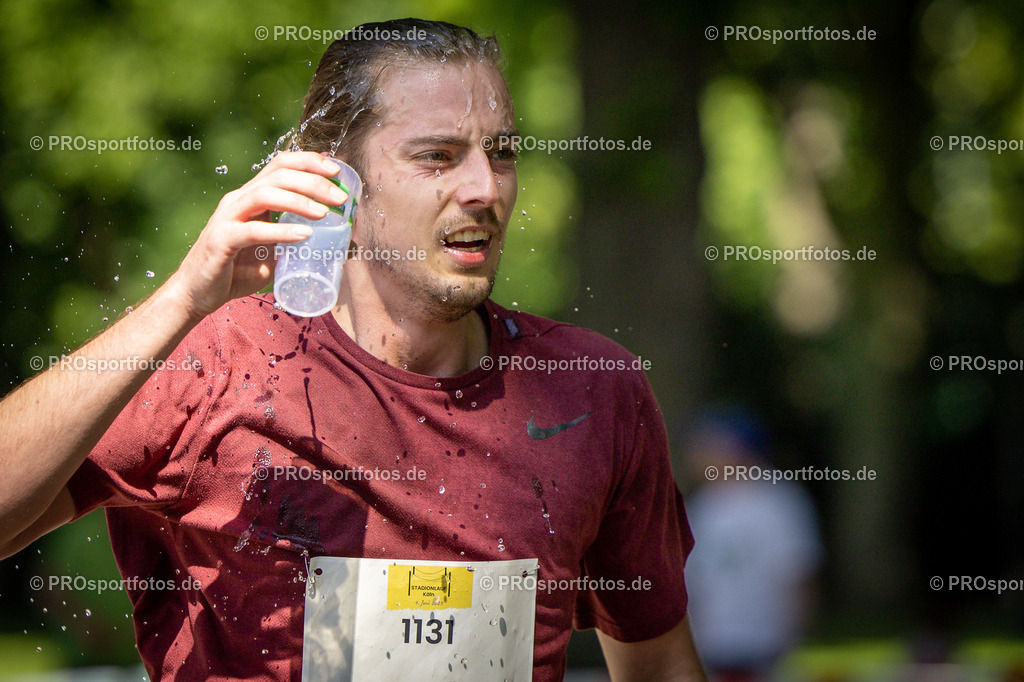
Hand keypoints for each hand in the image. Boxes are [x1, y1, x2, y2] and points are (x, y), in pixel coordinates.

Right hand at [166, 151, 348, 317]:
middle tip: (340, 197)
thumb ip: (294, 242)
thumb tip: (335, 245)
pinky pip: (253, 230)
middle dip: (312, 181)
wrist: (197, 294)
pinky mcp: (220, 240)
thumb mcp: (273, 251)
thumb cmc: (236, 271)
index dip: (309, 162)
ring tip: (324, 213)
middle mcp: (238, 200)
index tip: (336, 170)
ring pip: (264, 194)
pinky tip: (303, 235)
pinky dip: (280, 231)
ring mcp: (227, 217)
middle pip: (278, 175)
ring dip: (298, 201)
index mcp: (251, 197)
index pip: (280, 165)